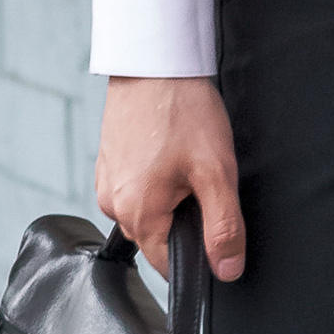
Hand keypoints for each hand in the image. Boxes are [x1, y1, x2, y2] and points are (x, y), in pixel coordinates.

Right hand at [95, 74, 247, 280]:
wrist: (154, 64)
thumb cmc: (182, 110)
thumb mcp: (216, 172)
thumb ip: (223, 227)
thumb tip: (227, 269)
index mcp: (136, 213)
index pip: (167, 264)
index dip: (198, 252)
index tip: (213, 224)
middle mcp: (113, 204)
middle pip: (157, 238)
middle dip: (185, 219)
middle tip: (202, 178)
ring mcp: (106, 183)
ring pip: (148, 213)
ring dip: (171, 198)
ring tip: (184, 160)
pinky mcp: (108, 165)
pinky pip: (137, 190)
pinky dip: (157, 180)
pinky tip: (169, 151)